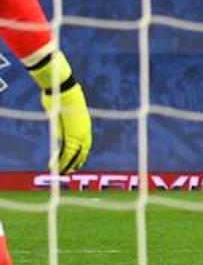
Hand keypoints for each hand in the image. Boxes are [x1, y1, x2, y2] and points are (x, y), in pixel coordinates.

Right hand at [29, 50, 91, 173]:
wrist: (66, 91)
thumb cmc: (63, 96)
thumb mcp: (65, 109)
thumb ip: (63, 117)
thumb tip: (58, 114)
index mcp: (84, 126)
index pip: (85, 144)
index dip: (81, 154)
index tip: (77, 161)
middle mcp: (84, 132)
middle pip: (82, 152)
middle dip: (76, 162)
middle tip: (70, 171)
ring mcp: (78, 135)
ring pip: (73, 155)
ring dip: (66, 165)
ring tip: (60, 173)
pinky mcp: (69, 135)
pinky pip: (65, 152)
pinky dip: (60, 161)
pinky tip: (54, 167)